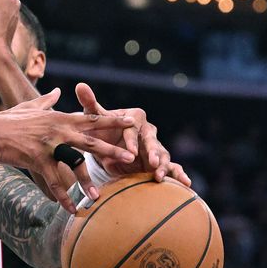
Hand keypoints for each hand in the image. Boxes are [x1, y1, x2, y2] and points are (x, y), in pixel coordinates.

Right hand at [0, 88, 136, 212]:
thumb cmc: (7, 120)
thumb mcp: (29, 107)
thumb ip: (47, 100)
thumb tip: (59, 92)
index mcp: (58, 117)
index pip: (91, 118)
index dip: (112, 121)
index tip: (132, 121)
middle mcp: (57, 130)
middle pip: (91, 140)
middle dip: (112, 148)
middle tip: (131, 156)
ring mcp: (48, 145)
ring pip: (74, 164)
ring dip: (87, 181)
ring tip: (99, 196)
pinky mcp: (37, 160)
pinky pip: (53, 181)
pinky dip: (62, 197)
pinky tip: (71, 209)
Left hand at [74, 83, 190, 185]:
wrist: (108, 147)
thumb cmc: (102, 130)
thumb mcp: (95, 118)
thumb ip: (90, 104)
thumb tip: (80, 85)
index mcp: (135, 117)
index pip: (134, 128)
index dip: (132, 140)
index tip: (130, 150)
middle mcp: (148, 130)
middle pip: (152, 141)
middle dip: (153, 152)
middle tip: (152, 162)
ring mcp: (155, 146)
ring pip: (163, 154)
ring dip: (163, 165)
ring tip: (159, 176)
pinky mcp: (158, 161)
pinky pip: (171, 166)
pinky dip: (178, 174)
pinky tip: (186, 183)